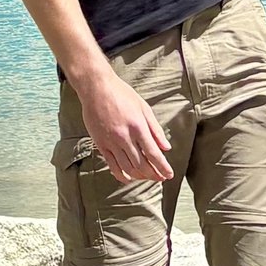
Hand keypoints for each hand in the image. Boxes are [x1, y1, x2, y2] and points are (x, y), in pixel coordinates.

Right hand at [78, 61, 175, 185]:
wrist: (96, 88)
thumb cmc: (121, 93)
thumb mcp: (143, 107)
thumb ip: (155, 129)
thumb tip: (166, 147)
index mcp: (138, 126)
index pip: (153, 153)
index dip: (162, 167)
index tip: (169, 175)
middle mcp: (125, 137)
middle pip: (141, 164)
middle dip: (153, 174)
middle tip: (160, 178)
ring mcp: (111, 142)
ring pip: (127, 167)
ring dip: (140, 176)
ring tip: (148, 177)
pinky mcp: (101, 144)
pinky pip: (112, 165)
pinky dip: (121, 175)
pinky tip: (128, 178)